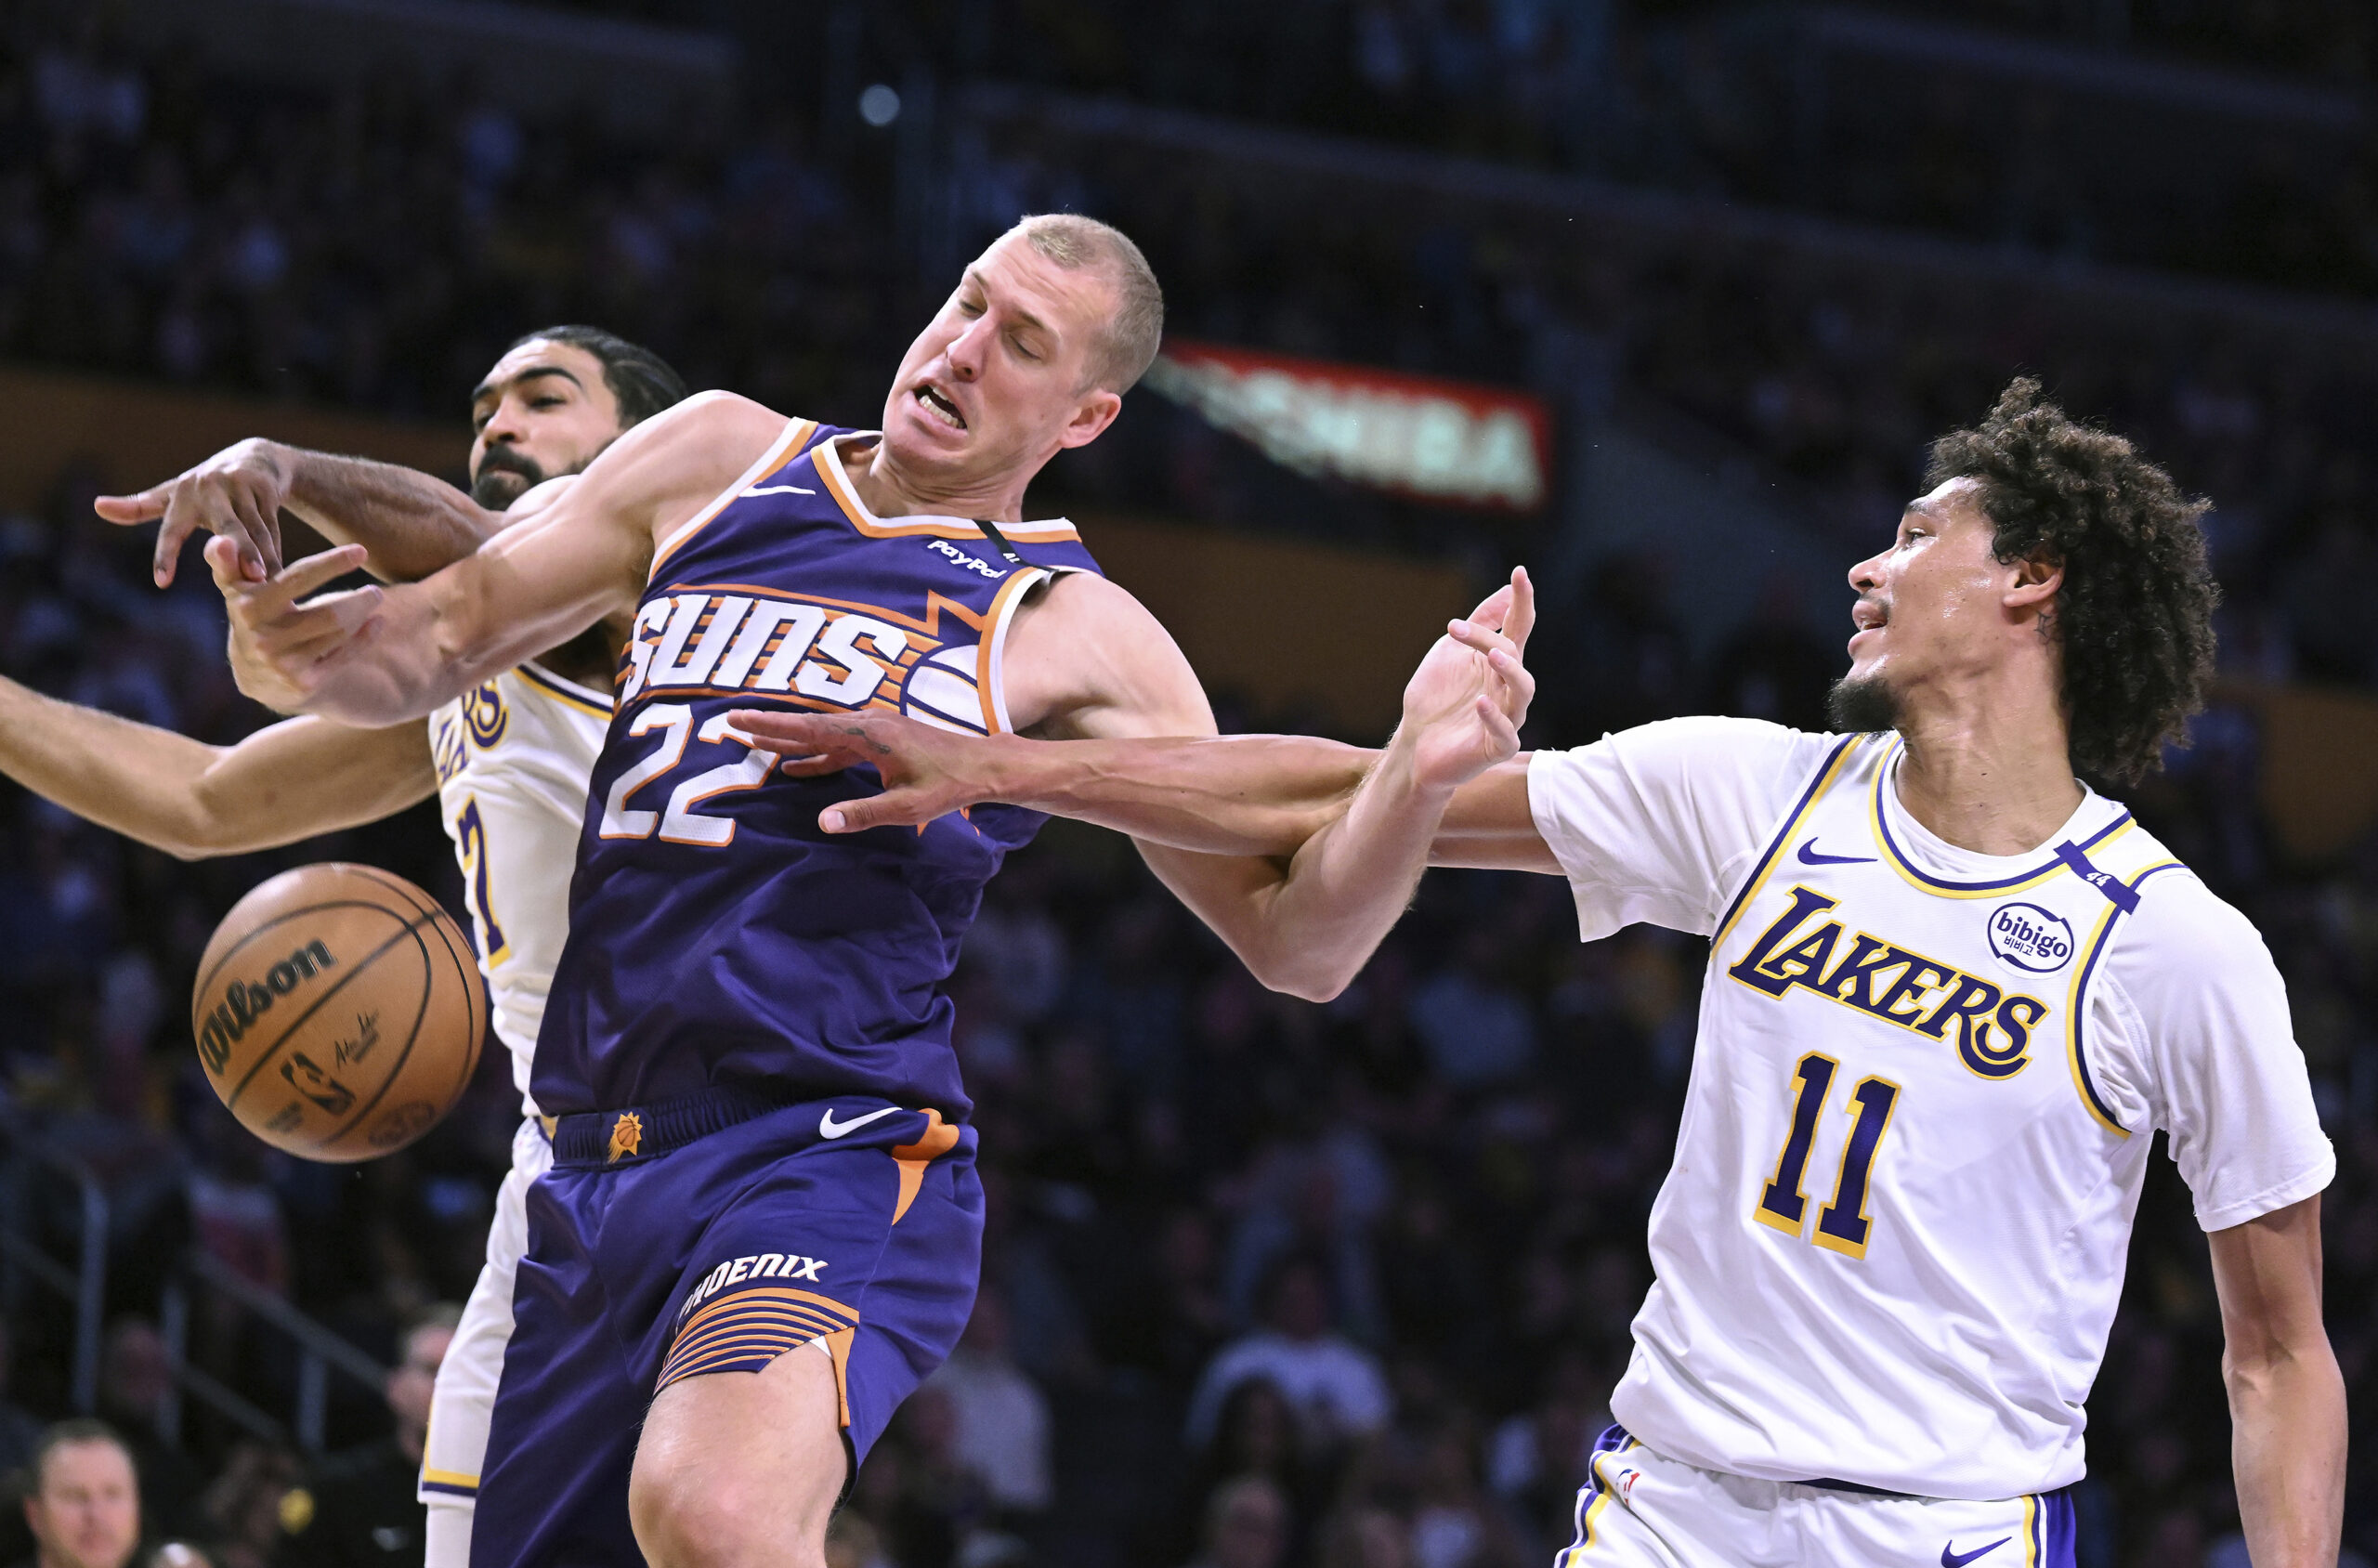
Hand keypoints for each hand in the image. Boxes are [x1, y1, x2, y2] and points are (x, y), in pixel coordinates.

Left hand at [95, 437, 292, 586]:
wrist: (258, 458)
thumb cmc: (207, 487)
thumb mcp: (173, 495)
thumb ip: (139, 506)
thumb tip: (97, 506)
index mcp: (183, 494)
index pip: (171, 529)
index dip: (166, 554)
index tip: (162, 582)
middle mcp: (210, 488)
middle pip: (227, 527)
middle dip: (239, 550)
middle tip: (247, 578)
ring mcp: (241, 487)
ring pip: (254, 529)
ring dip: (263, 556)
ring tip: (269, 582)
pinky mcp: (268, 489)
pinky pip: (271, 526)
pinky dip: (276, 550)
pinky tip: (281, 574)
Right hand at [209, 538, 384, 712]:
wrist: (253, 675)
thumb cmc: (253, 617)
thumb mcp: (236, 590)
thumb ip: (228, 563)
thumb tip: (223, 541)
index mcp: (250, 608)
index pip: (298, 579)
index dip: (332, 564)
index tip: (361, 551)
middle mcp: (265, 639)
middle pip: (329, 615)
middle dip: (359, 600)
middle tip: (376, 590)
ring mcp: (285, 665)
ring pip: (339, 634)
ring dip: (362, 615)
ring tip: (373, 599)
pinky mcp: (304, 684)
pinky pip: (344, 657)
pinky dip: (365, 638)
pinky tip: (377, 623)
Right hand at [724, 707, 1005, 833]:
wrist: (983, 766)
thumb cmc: (948, 786)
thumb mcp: (906, 807)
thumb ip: (863, 813)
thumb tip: (823, 822)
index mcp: (869, 734)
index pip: (809, 729)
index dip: (771, 726)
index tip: (739, 717)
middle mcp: (868, 724)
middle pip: (809, 725)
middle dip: (770, 726)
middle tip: (731, 721)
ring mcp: (875, 730)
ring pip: (822, 734)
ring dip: (790, 740)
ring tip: (755, 743)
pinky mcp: (882, 741)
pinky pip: (839, 745)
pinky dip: (816, 754)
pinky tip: (798, 767)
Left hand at [1396, 566, 1536, 791]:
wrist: (1414, 745)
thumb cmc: (1437, 698)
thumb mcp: (1451, 652)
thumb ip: (1481, 623)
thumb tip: (1506, 590)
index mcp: (1500, 661)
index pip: (1519, 626)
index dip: (1522, 600)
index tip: (1520, 573)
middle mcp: (1509, 687)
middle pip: (1512, 654)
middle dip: (1488, 639)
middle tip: (1457, 628)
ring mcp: (1507, 717)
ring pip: (1522, 691)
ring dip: (1511, 671)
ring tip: (1494, 655)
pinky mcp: (1496, 747)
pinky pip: (1506, 733)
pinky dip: (1494, 717)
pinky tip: (1480, 703)